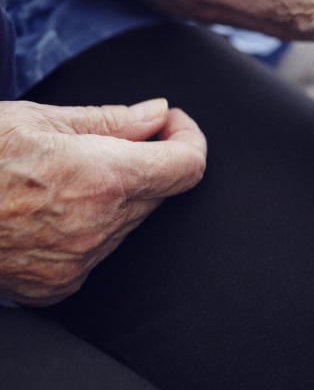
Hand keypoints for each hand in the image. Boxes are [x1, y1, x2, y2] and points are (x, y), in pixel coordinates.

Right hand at [0, 99, 205, 305]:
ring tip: (63, 174)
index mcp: (102, 179)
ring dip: (117, 194)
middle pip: (159, 192)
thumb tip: (159, 115)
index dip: (188, 138)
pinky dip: (89, 225)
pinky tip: (47, 207)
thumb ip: (111, 120)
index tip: (171, 124)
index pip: (187, 166)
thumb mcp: (38, 119)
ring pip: (129, 222)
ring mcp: (78, 263)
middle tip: (112, 138)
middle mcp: (98, 228)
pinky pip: (97, 250)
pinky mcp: (57, 286)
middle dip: (147, 161)